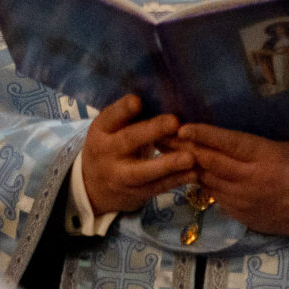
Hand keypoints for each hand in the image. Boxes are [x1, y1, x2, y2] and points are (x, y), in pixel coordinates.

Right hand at [78, 95, 192, 214]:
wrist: (94, 186)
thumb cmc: (113, 147)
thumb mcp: (111, 131)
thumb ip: (130, 119)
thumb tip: (164, 95)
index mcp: (101, 130)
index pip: (110, 117)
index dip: (123, 109)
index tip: (137, 101)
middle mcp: (106, 152)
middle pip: (128, 140)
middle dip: (151, 131)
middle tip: (174, 121)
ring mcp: (120, 175)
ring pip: (143, 171)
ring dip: (168, 164)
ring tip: (190, 158)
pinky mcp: (136, 192)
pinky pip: (158, 186)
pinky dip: (177, 180)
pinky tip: (195, 173)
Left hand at [170, 124, 288, 239]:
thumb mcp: (285, 147)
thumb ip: (255, 139)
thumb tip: (225, 121)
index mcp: (266, 158)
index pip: (229, 144)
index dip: (204, 135)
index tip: (181, 127)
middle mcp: (251, 179)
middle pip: (209, 161)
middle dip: (181, 147)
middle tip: (158, 133)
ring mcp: (242, 199)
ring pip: (205, 178)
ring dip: (184, 164)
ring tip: (163, 149)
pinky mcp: (237, 213)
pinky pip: (212, 193)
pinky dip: (199, 180)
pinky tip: (183, 170)